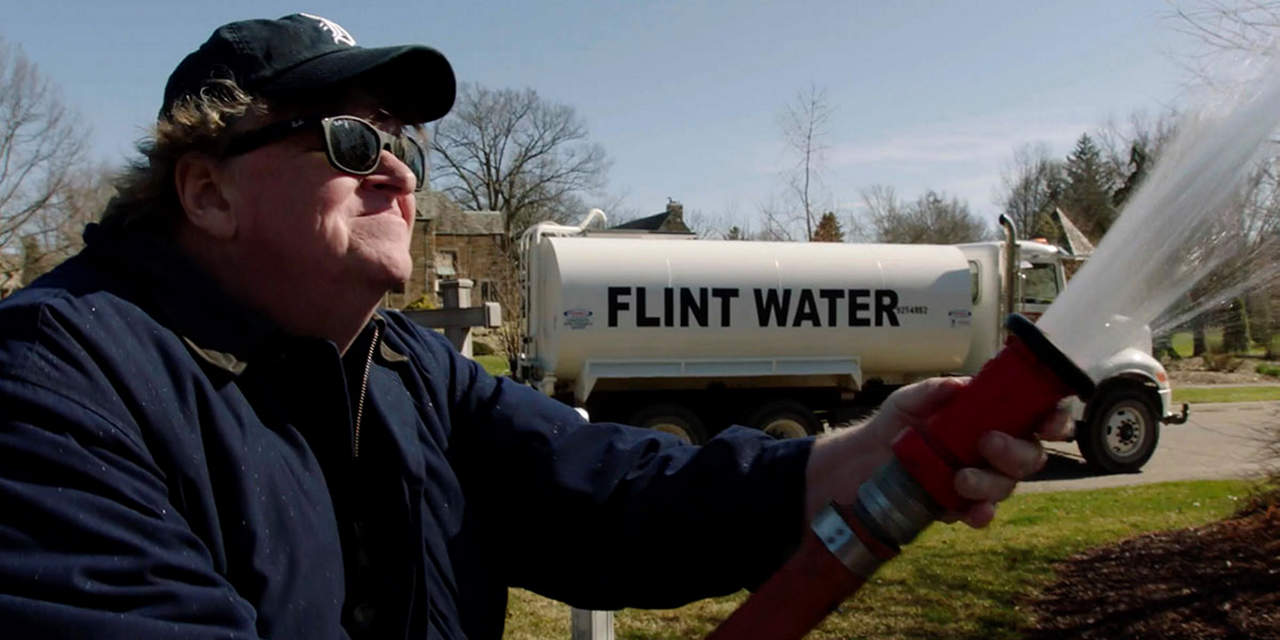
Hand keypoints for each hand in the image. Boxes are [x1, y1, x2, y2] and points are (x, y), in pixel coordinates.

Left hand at [804, 377, 1070, 529]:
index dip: (1054, 420)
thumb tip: (961, 387)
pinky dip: (980, 514)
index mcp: (991, 417)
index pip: (1036, 417)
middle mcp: (994, 449)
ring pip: (1007, 486)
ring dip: (991, 483)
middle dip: (1017, 452)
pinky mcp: (961, 506)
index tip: (1048, 423)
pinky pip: (981, 513)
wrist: (862, 461)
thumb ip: (934, 390)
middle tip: (988, 443)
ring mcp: (981, 479)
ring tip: (960, 478)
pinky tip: (971, 512)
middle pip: (1030, 456)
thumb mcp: (909, 399)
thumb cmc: (895, 424)